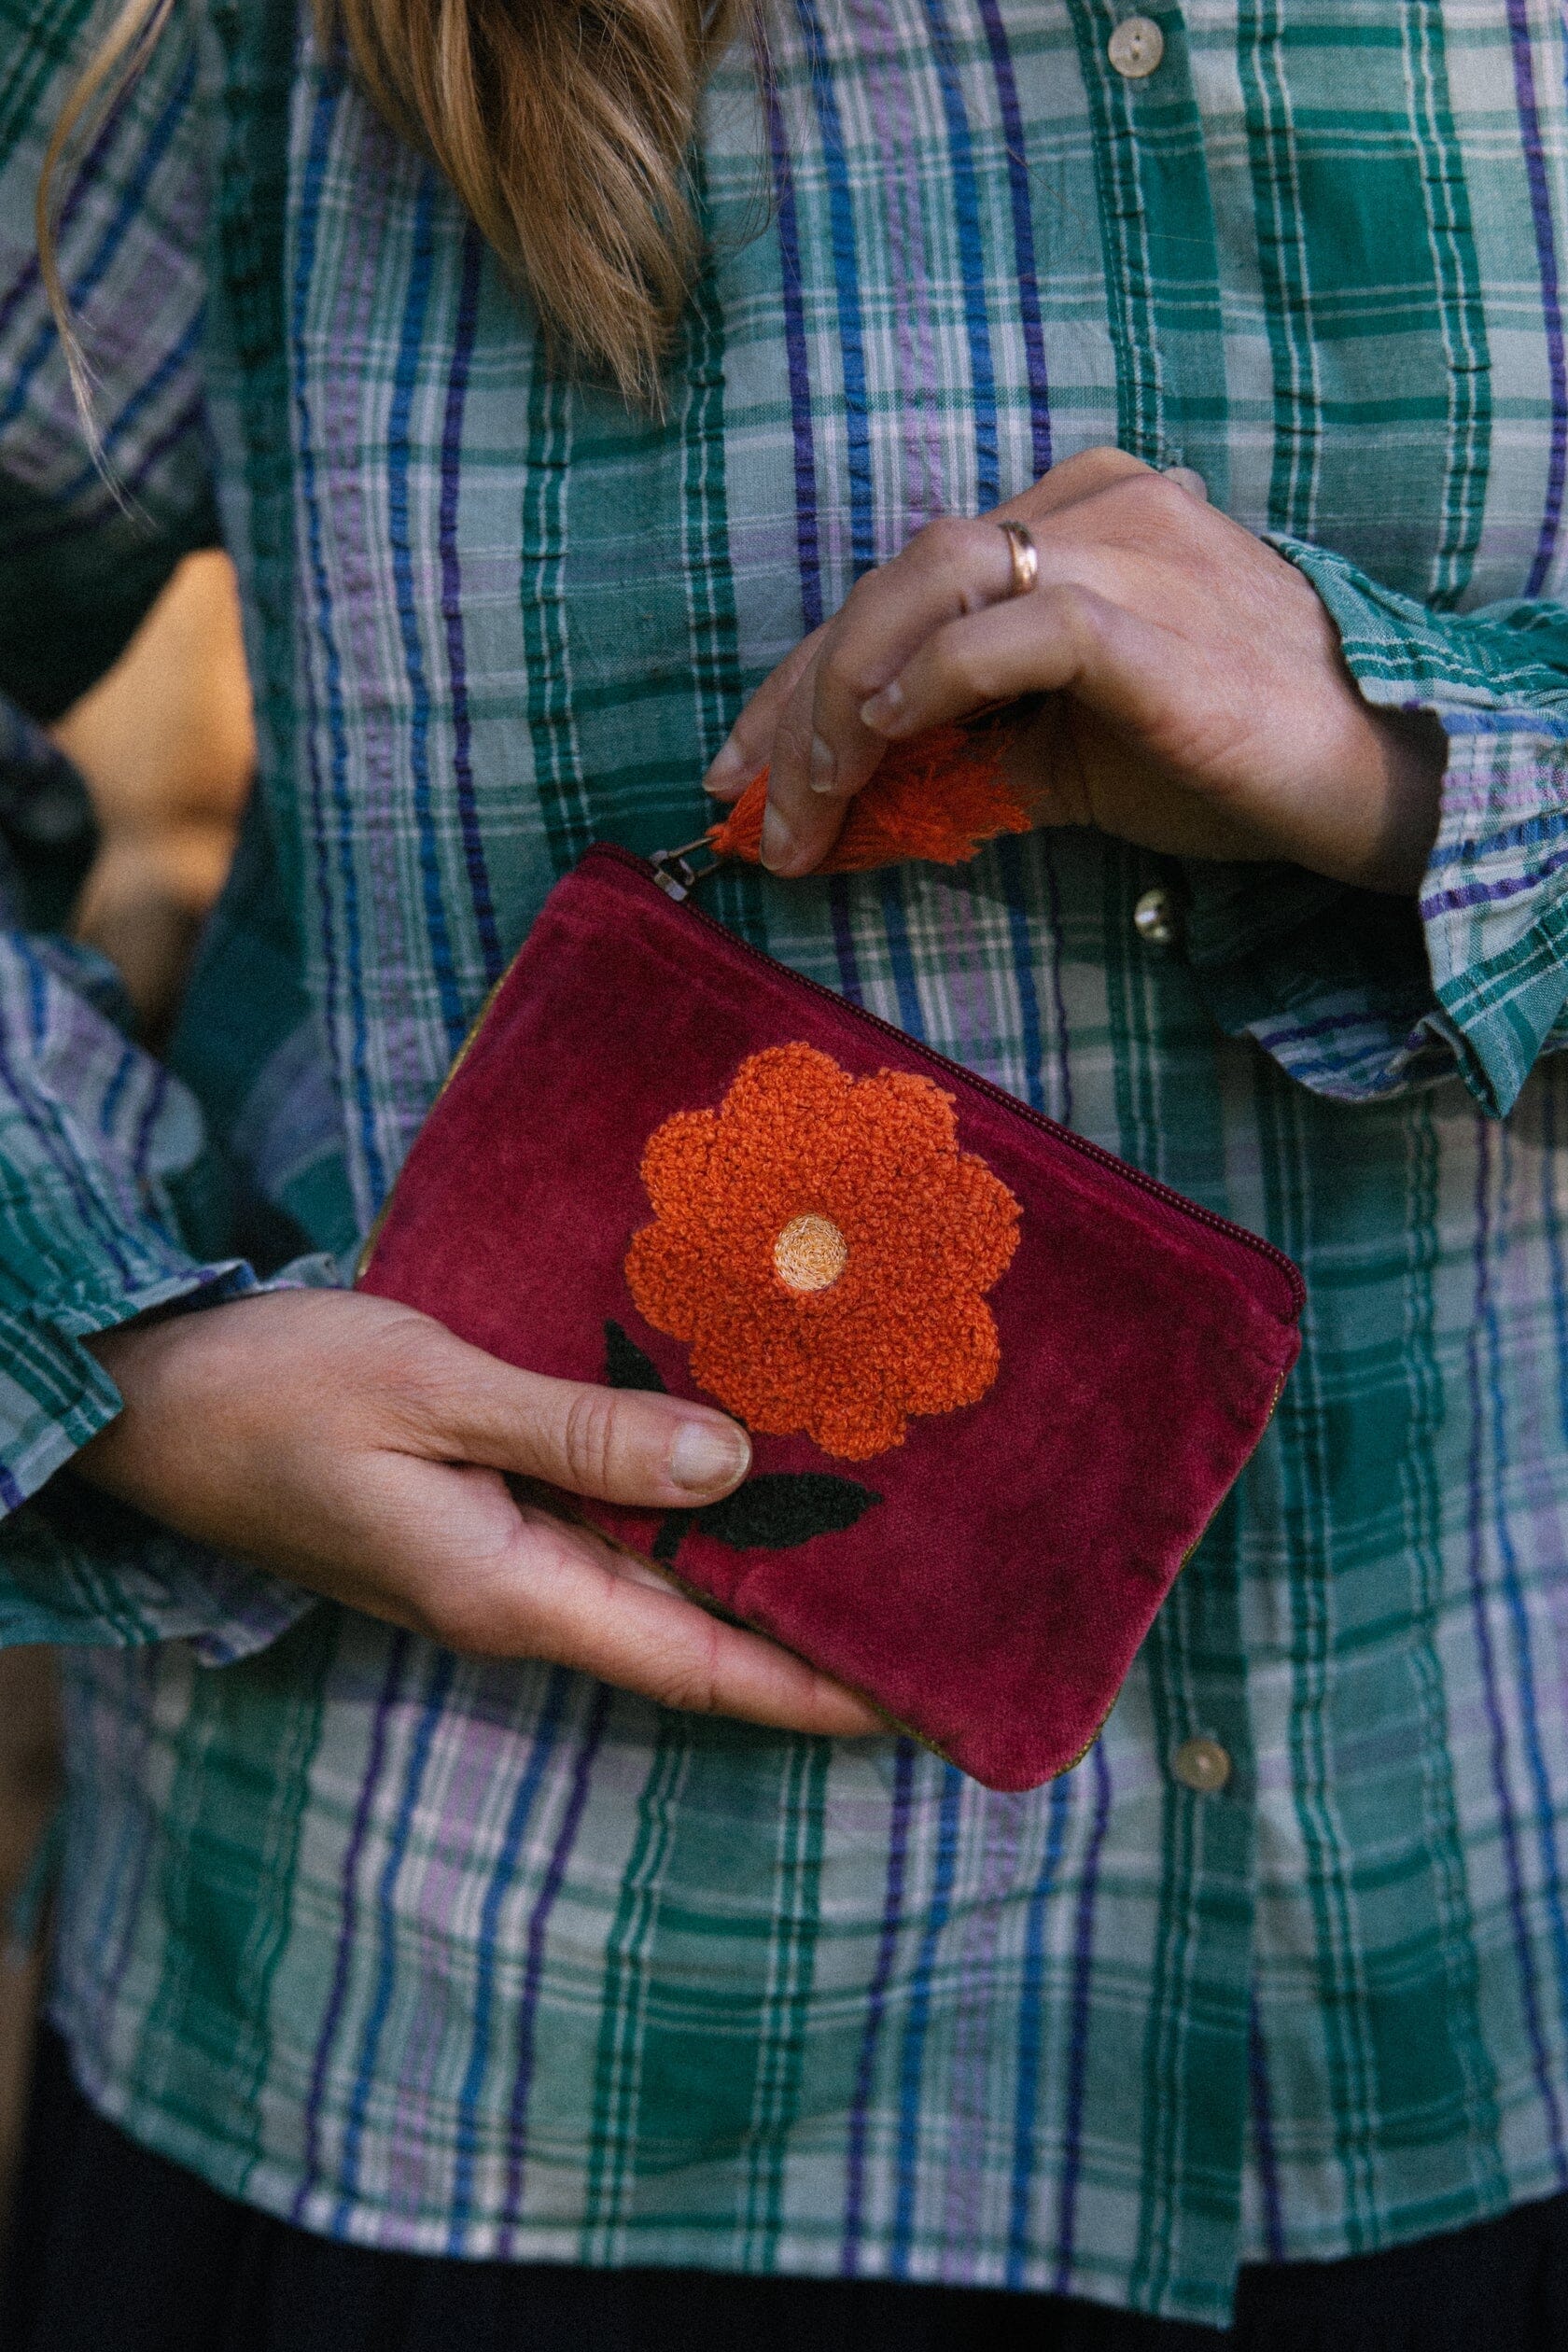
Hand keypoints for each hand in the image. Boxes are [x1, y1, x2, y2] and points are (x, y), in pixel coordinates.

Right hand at [75, 1289, 877, 1735]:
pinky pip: (610, 1531)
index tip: (928, 1703)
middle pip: (693, 1638)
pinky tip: (743, 1464)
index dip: (818, 1692)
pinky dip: (688, 1509)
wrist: (156, 1401)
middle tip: (941, 1605)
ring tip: (877, 1539)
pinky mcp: (483, 1518)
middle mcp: (519, 1598)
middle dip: (812, 1636)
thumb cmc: (278, 1391)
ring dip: (756, 1569)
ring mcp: (498, 1563)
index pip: (699, 1668)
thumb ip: (581, 1432)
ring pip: (658, 1583)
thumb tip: (728, 1466)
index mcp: (513, 1592)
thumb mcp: (435, 1391)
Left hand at [705, 448, 1444, 892]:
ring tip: (810, 797)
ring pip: (933, 582)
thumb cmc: (1225, 759)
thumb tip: (851, 803)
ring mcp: (1125, 550)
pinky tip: (884, 736)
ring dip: (843, 697)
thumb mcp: (1066, 755)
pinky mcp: (1149, 621)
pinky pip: (1015, 628)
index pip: (903, 586)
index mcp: (1074, 519)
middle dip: (801, 698)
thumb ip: (965, 751)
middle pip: (897, 576)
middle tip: (757, 807)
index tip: (746, 770)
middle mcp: (1092, 507)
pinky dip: (931, 678)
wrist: (1371, 776)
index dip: (804, 676)